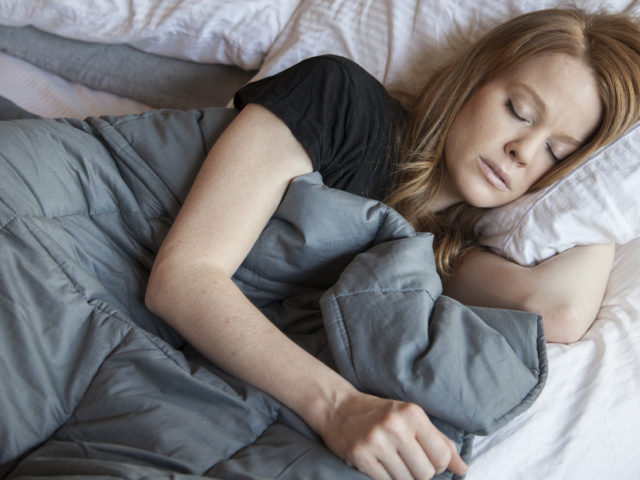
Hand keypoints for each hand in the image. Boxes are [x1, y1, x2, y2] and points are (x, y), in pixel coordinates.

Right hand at [320, 391, 467, 479]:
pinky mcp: (361, 456)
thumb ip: (439, 442)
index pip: (441, 456)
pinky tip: (379, 463)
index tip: (426, 459)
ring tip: (392, 461)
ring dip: (402, 477)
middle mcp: (395, 426)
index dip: (437, 465)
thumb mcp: (411, 418)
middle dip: (420, 473)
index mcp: (412, 414)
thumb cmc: (380, 413)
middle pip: (425, 473)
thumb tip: (463, 468)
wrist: (338, 407)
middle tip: (407, 461)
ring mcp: (376, 441)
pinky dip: (386, 478)